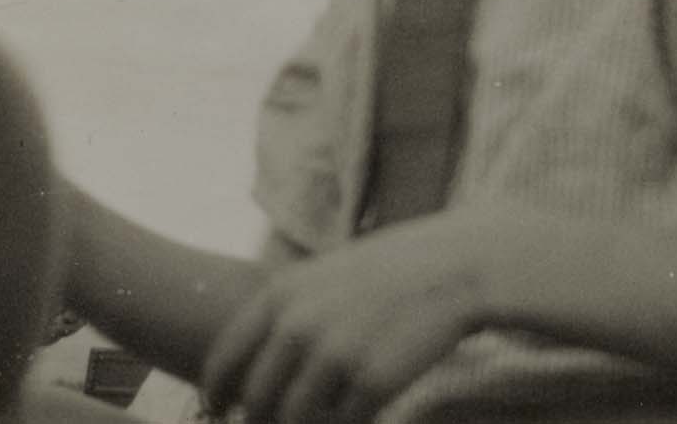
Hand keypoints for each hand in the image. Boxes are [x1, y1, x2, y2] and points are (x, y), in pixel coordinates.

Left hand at [200, 215, 485, 423]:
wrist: (459, 268)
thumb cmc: (397, 270)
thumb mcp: (330, 272)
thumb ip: (289, 308)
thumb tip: (258, 353)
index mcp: (282, 295)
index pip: (225, 360)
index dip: (217, 394)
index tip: (221, 410)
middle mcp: (299, 326)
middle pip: (257, 400)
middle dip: (261, 421)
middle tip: (276, 422)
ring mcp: (335, 355)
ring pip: (294, 420)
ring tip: (321, 418)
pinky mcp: (371, 382)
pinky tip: (357, 417)